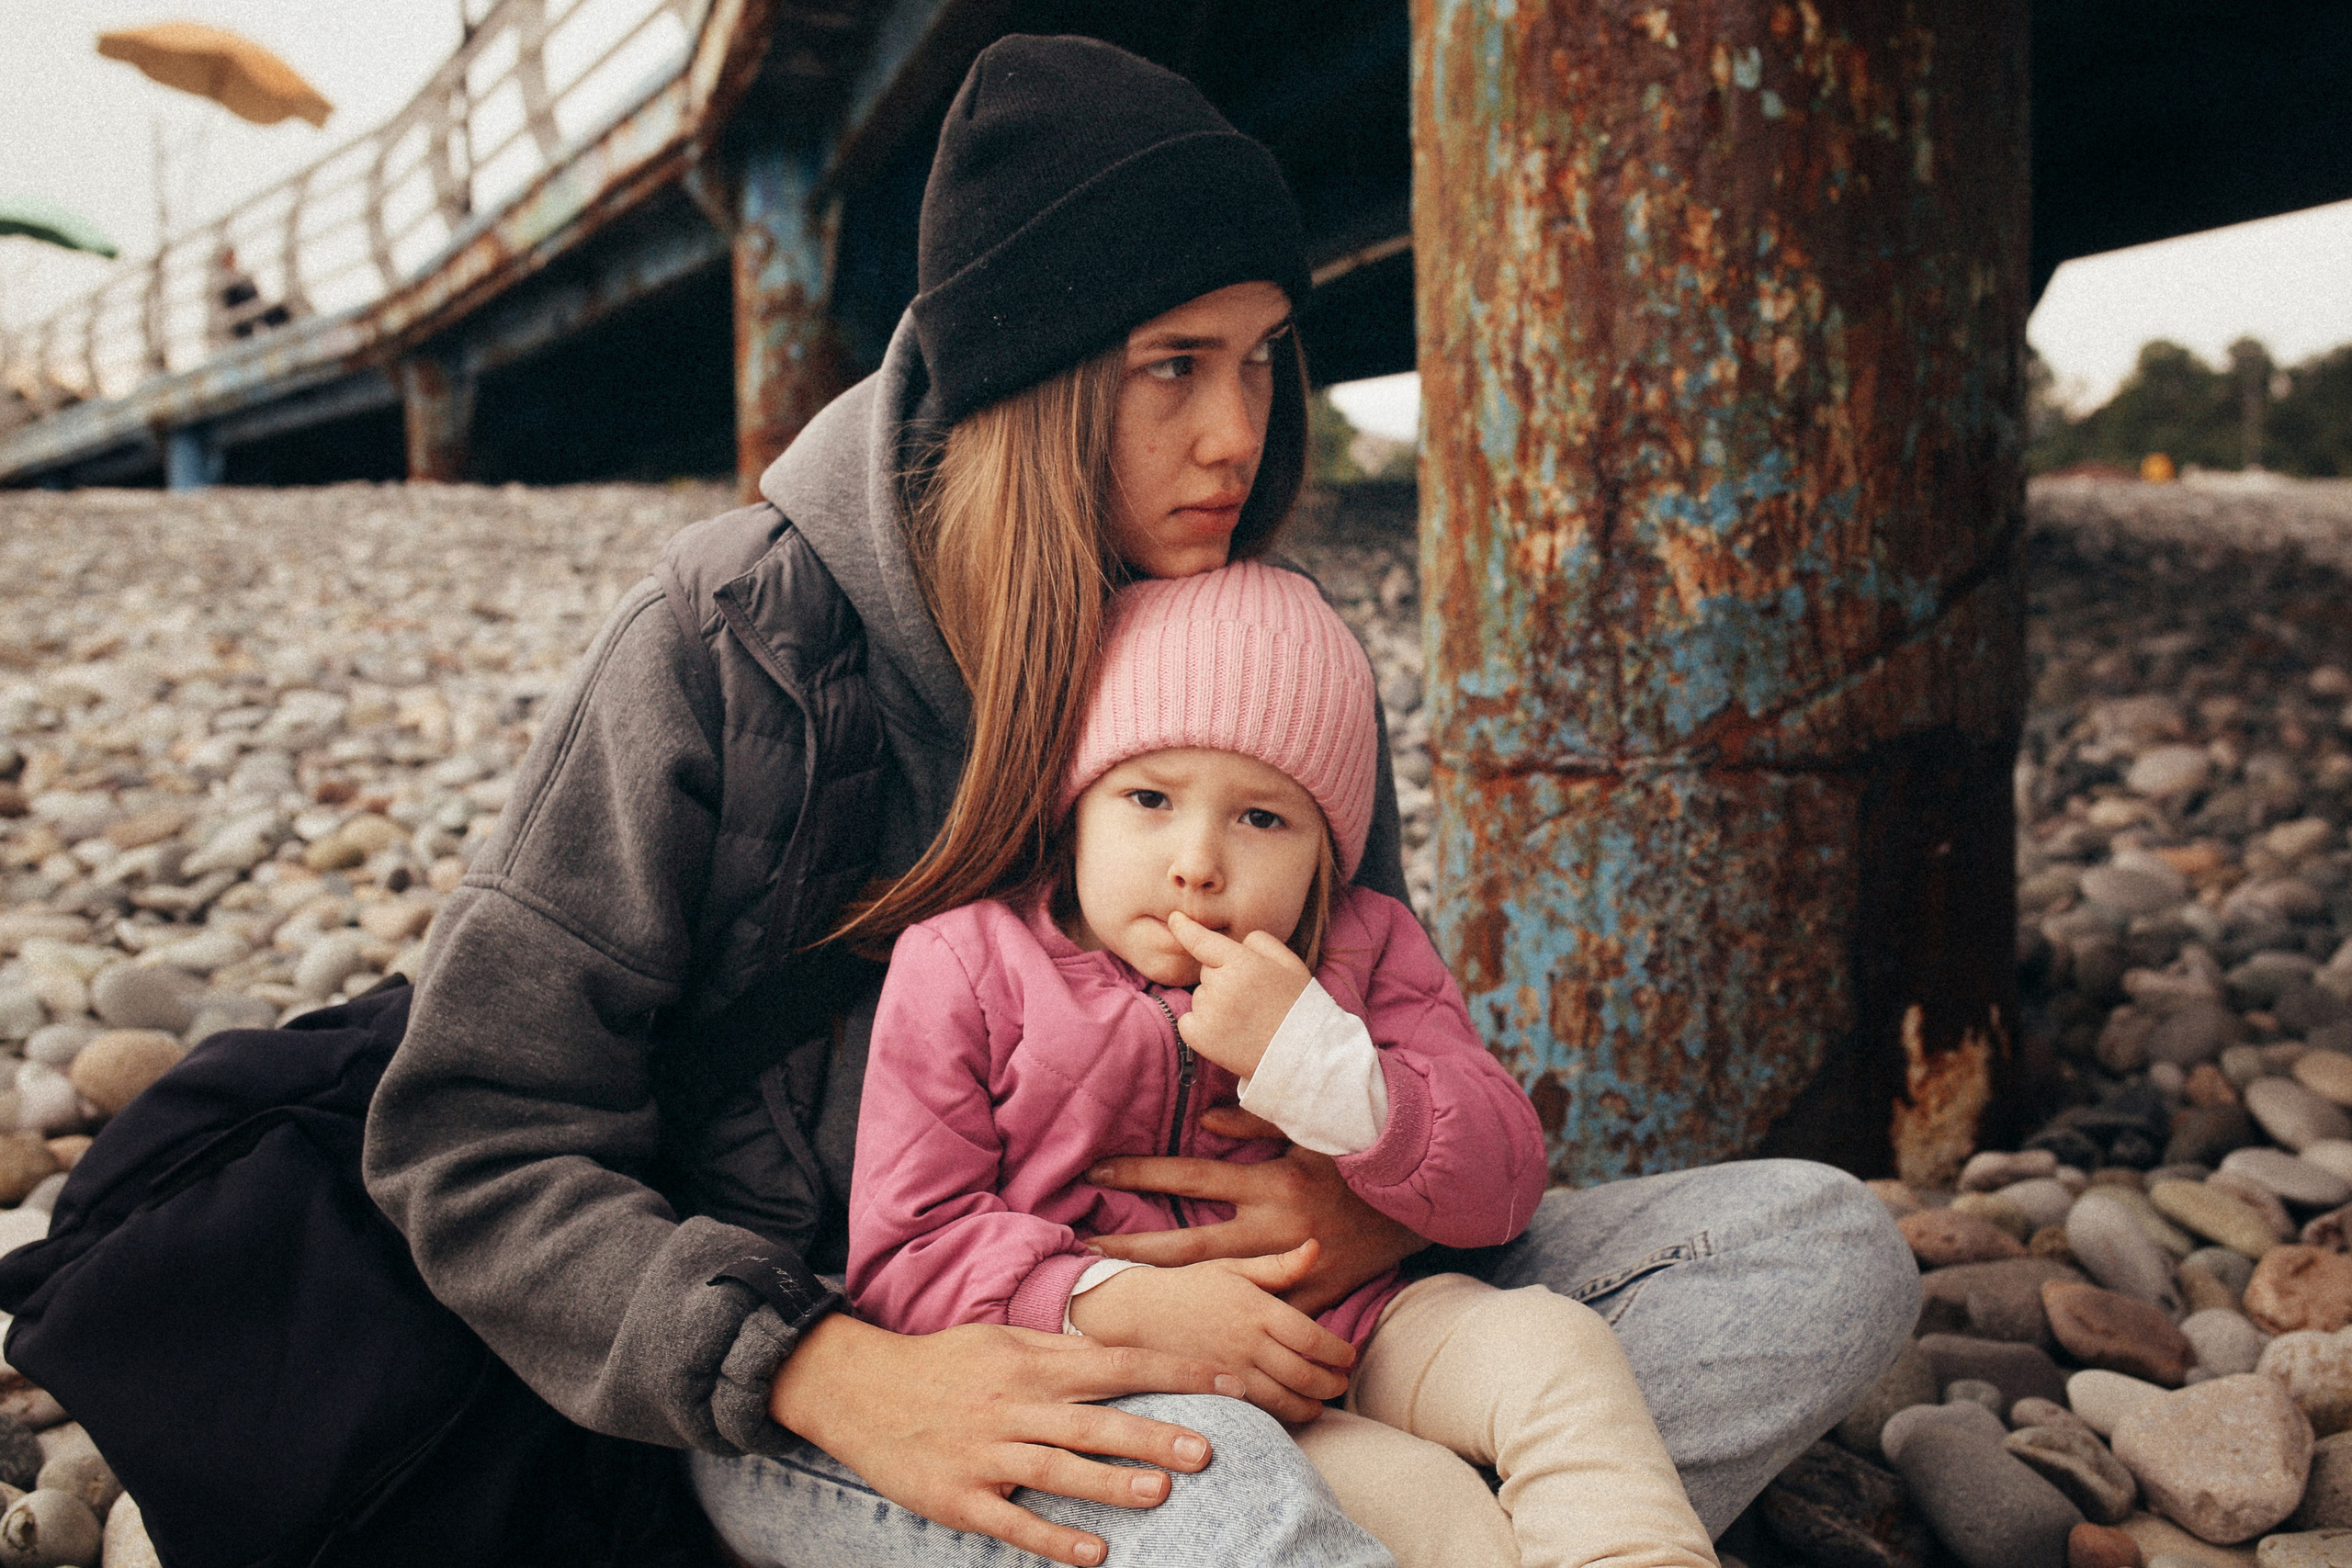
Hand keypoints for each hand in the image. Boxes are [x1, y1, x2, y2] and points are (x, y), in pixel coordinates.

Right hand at [769, 1313, 1244, 1566]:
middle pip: (1096, 1419)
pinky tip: (1094, 1554)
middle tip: (1208, 1447)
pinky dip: (1053, 1539)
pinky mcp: (960, 1496)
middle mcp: (1015, 1404)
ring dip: (1111, 1482)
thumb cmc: (943, 1363)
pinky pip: (1013, 1521)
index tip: (1228, 1381)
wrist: (857, 1388)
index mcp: (1032, 1362)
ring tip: (1160, 1492)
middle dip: (1154, 1432)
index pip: (1118, 1363)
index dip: (1176, 1371)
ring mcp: (987, 1451)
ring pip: (1059, 1467)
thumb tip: (1124, 1356)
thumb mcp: (1002, 1340)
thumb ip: (1061, 1354)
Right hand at [1068, 1241, 1354, 1422]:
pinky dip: (1281, 1416)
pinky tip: (1289, 1410)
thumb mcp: (1234, 1267)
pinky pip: (1258, 1411)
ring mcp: (1232, 1371)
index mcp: (1259, 1309)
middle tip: (1341, 1383)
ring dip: (1311, 1406)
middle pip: (1306, 1374)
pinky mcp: (1216, 1391)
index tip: (1349, 1356)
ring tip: (1320, 1403)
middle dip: (1331, 1384)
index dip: (1339, 1352)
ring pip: (1285, 1400)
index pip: (1314, 1339)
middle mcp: (1249, 1342)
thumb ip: (1279, 1266)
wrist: (1139, 1312)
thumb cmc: (1191, 1286)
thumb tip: (1317, 1247)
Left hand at [1087, 1116, 1429, 1315]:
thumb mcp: (1307, 1130)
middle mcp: (1273, 1227)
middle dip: (1134, 1244)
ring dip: (1166, 1287)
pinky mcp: (1311, 1297)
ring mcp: (1290, 1268)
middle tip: (1086, 1247)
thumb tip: (1202, 1115)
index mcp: (1269, 1182)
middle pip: (1188, 1241)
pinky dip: (1229, 1332)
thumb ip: (1254, 1121)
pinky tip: (1188, 1341)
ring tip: (1119, 1292)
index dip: (1142, 1172)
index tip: (1097, 1170)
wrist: (1422, 1200)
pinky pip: (1264, 1321)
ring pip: (1215, 1285)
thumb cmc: (1358, 1157)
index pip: (1191, 1174)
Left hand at [1165, 911, 1309, 1078]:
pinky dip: (1200, 1026)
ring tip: (1246, 1020)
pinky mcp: (1199, 1038)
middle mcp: (1221, 986)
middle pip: (1207, 971)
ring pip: (1201, 996)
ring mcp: (1208, 1013)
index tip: (1174, 918)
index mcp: (1244, 964)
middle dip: (1223, 978)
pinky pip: (1188, 1020)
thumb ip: (1261, 942)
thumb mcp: (1290, 965)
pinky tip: (1228, 1034)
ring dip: (1215, 1003)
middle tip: (1252, 1000)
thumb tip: (1238, 941)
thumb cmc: (1298, 1008)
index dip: (1186, 928)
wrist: (1302, 1057)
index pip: (1203, 941)